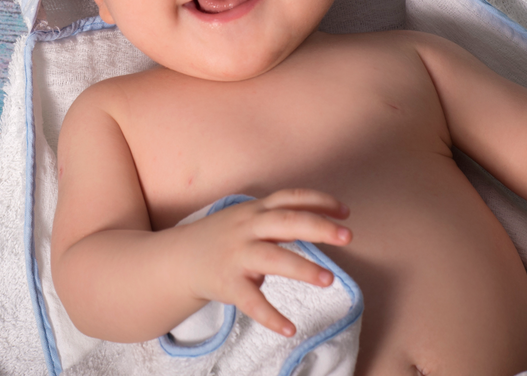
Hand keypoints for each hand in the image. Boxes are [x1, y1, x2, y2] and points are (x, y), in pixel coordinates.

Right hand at [183, 188, 351, 336]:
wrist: (179, 260)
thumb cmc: (222, 238)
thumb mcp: (247, 220)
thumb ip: (278, 221)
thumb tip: (321, 225)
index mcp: (256, 211)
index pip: (290, 198)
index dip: (319, 201)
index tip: (345, 212)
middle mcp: (247, 228)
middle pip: (286, 221)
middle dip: (319, 227)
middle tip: (347, 236)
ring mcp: (237, 255)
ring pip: (272, 258)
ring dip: (302, 268)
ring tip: (328, 280)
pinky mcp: (227, 284)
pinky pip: (251, 301)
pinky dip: (271, 316)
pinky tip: (289, 328)